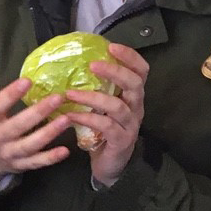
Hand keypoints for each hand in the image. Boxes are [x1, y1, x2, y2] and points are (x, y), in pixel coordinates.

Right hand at [0, 48, 71, 186]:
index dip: (11, 94)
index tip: (28, 81)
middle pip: (17, 126)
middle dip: (37, 113)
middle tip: (58, 98)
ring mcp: (10, 153)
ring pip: (29, 145)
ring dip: (48, 133)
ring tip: (67, 119)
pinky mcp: (21, 165)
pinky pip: (36, 163)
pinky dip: (50, 158)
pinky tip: (66, 150)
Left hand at [62, 43, 149, 187]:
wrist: (110, 165)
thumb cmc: (102, 131)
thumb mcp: (100, 107)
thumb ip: (94, 88)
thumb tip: (69, 66)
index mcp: (132, 96)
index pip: (141, 71)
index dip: (130, 57)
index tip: (111, 46)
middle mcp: (136, 108)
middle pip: (135, 84)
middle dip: (115, 72)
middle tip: (92, 64)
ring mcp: (130, 125)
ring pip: (117, 106)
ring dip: (92, 97)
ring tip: (70, 94)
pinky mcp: (121, 141)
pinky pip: (106, 127)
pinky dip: (87, 119)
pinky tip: (70, 116)